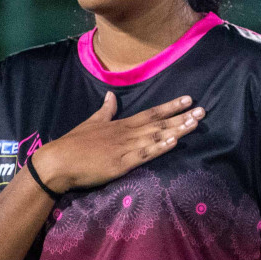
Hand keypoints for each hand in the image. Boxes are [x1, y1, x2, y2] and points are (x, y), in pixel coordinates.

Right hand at [30, 92, 203, 193]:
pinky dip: (159, 147)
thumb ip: (106, 110)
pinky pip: (144, 154)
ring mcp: (124, 148)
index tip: (188, 99)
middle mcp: (126, 133)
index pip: (151, 112)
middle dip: (182, 116)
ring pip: (155, 136)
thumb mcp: (92, 122)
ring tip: (195, 123)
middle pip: (158, 123)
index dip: (171, 106)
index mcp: (120, 124)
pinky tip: (174, 141)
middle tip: (203, 110)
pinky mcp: (120, 164)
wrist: (57, 162)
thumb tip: (111, 95)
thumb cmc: (74, 144)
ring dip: (177, 130)